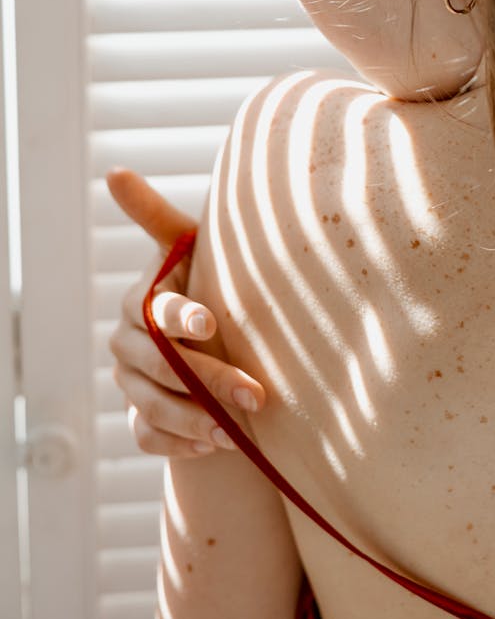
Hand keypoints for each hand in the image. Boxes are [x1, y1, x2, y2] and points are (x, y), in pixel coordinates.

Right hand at [106, 168, 265, 457]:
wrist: (211, 336)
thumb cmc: (206, 279)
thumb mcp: (191, 247)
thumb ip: (156, 216)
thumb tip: (113, 172)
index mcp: (142, 300)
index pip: (156, 310)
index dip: (181, 315)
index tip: (210, 322)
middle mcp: (129, 343)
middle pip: (162, 367)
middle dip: (210, 380)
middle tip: (256, 393)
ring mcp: (131, 383)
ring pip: (154, 408)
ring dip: (197, 422)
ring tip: (238, 433)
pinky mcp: (140, 417)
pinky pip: (150, 438)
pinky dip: (180, 445)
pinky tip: (216, 447)